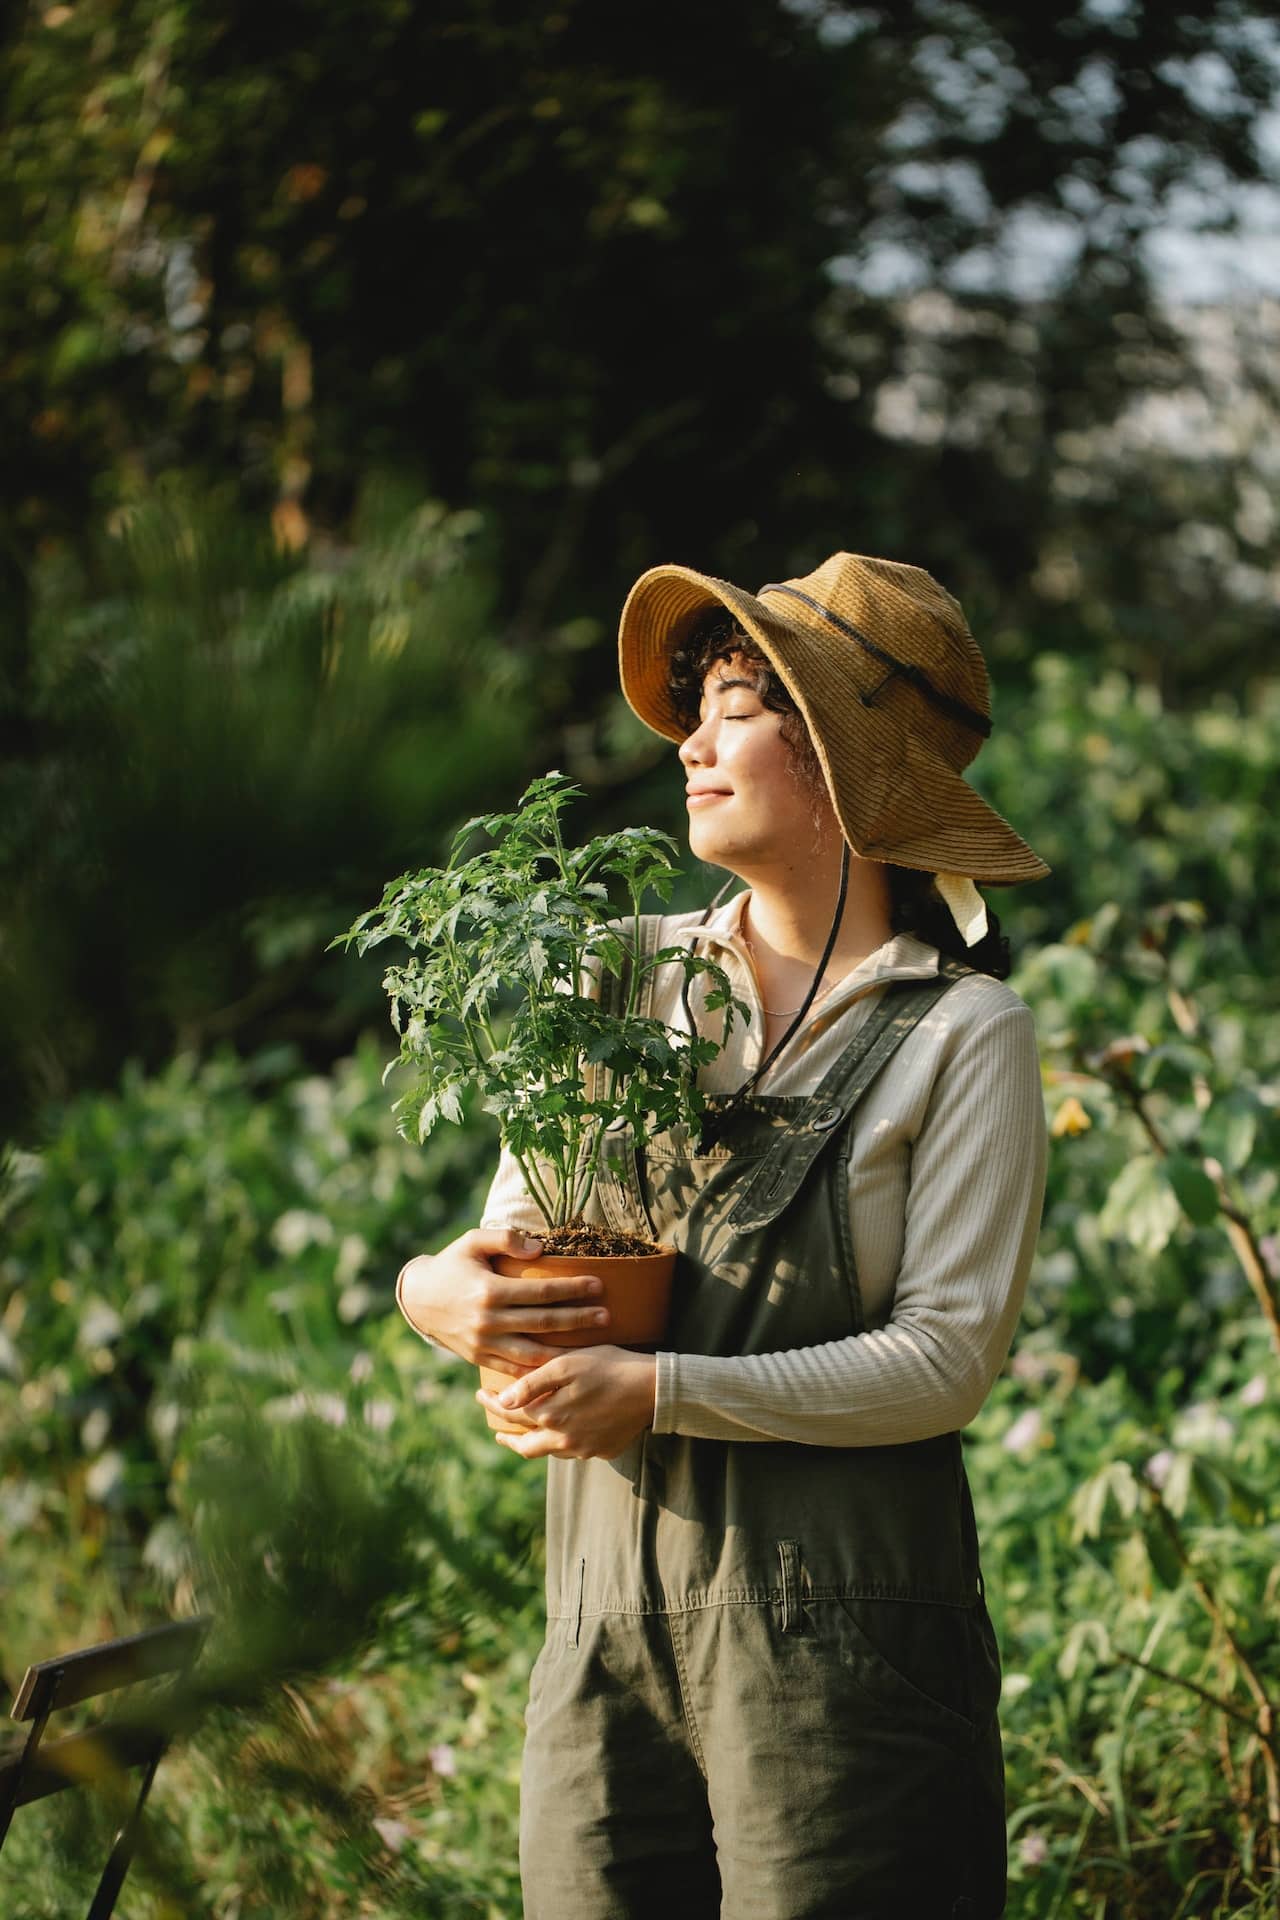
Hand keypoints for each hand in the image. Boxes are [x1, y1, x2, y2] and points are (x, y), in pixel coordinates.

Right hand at [397, 1227, 608, 1376]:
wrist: (418, 1299)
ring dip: (565, 1350)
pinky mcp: (479, 1358)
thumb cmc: (451, 1265)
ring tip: (593, 1347)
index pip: (540, 1291)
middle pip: (544, 1322)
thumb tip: (539, 1249)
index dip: (572, 1289)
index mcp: (489, 1290)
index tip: (598, 1285)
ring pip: (533, 1352)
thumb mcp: (472, 1242)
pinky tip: (562, 1368)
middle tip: (606, 1316)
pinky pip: (514, 1369)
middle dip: (578, 1319)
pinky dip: (539, 1371)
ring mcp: (484, 1343)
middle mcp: (488, 1320)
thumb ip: (504, 1239)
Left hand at [476, 1345, 657, 1459]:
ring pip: (549, 1451)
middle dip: (506, 1435)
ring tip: (523, 1433)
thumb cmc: (608, 1366)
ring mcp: (584, 1449)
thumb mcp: (567, 1365)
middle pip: (525, 1445)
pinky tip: (562, 1431)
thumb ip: (532, 1385)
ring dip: (533, 1442)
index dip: (492, 1404)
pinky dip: (561, 1442)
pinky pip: (574, 1451)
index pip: (510, 1414)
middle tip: (495, 1427)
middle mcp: (564, 1439)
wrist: (653, 1388)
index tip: (480, 1394)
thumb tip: (503, 1401)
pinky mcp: (602, 1451)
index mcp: (550, 1416)